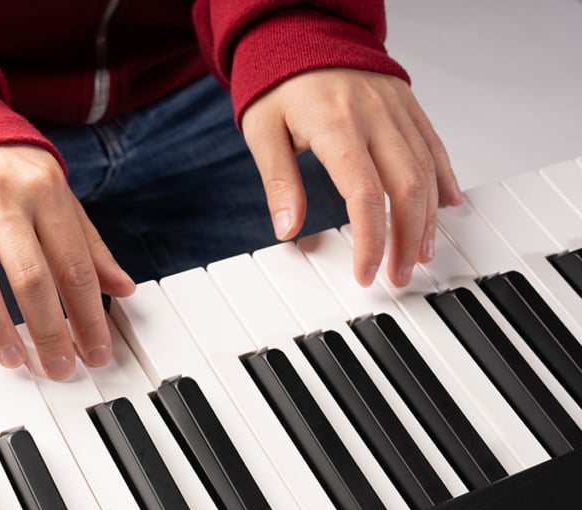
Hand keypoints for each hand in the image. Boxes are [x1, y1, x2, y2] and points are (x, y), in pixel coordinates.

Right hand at [0, 144, 134, 378]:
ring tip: (14, 358)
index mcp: (47, 193)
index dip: (88, 315)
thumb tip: (123, 288)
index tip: (96, 353)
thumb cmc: (18, 175)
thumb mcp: (61, 201)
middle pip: (31, 274)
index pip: (74, 266)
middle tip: (60, 367)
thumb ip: (90, 247)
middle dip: (49, 328)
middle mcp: (6, 195)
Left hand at [240, 68, 462, 287]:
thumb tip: (286, 230)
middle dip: (405, 239)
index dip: (370, 240)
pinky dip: (444, 179)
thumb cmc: (278, 84)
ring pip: (427, 170)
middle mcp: (375, 117)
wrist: (300, 31)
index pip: (364, 195)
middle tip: (398, 275)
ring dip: (428, 219)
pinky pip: (434, 145)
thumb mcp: (263, 132)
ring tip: (419, 254)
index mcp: (337, 126)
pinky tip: (448, 207)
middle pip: (406, 187)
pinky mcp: (408, 105)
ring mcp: (396, 109)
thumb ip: (279, 182)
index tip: (366, 273)